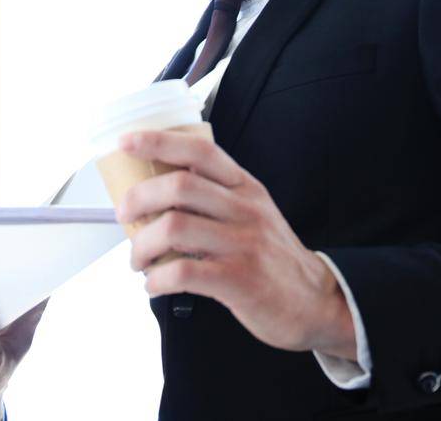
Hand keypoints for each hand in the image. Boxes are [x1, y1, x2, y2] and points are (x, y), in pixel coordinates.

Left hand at [115, 129, 355, 358]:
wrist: (317, 300)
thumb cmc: (272, 256)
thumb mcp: (253, 212)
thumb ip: (215, 197)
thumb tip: (155, 190)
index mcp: (245, 187)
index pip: (200, 150)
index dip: (158, 141)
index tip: (126, 142)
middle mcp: (245, 209)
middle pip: (179, 186)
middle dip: (139, 198)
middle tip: (123, 214)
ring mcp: (244, 245)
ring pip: (175, 228)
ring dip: (142, 244)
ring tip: (137, 258)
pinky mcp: (240, 280)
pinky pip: (184, 273)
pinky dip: (157, 279)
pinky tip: (154, 284)